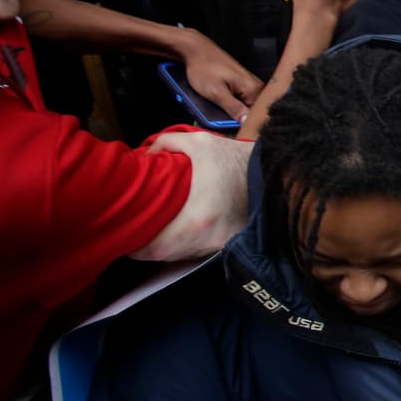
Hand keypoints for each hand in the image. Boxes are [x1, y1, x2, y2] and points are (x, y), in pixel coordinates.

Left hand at [131, 131, 253, 259]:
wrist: (273, 171)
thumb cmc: (234, 159)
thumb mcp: (199, 142)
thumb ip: (165, 143)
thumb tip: (144, 155)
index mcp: (195, 220)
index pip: (152, 250)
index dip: (134, 246)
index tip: (127, 232)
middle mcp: (207, 240)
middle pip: (164, 257)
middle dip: (148, 245)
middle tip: (139, 227)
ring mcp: (220, 245)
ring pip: (180, 256)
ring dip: (168, 245)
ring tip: (159, 226)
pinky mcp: (229, 244)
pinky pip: (198, 251)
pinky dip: (186, 243)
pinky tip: (183, 227)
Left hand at [177, 29, 263, 121]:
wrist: (195, 50)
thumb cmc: (204, 67)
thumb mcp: (216, 93)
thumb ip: (234, 108)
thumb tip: (247, 122)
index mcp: (253, 88)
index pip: (257, 115)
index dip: (245, 123)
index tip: (232, 127)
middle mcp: (254, 86)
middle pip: (251, 110)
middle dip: (237, 116)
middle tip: (221, 115)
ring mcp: (247, 84)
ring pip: (243, 105)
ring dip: (231, 110)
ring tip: (217, 104)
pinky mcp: (239, 83)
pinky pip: (238, 99)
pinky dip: (228, 102)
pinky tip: (218, 99)